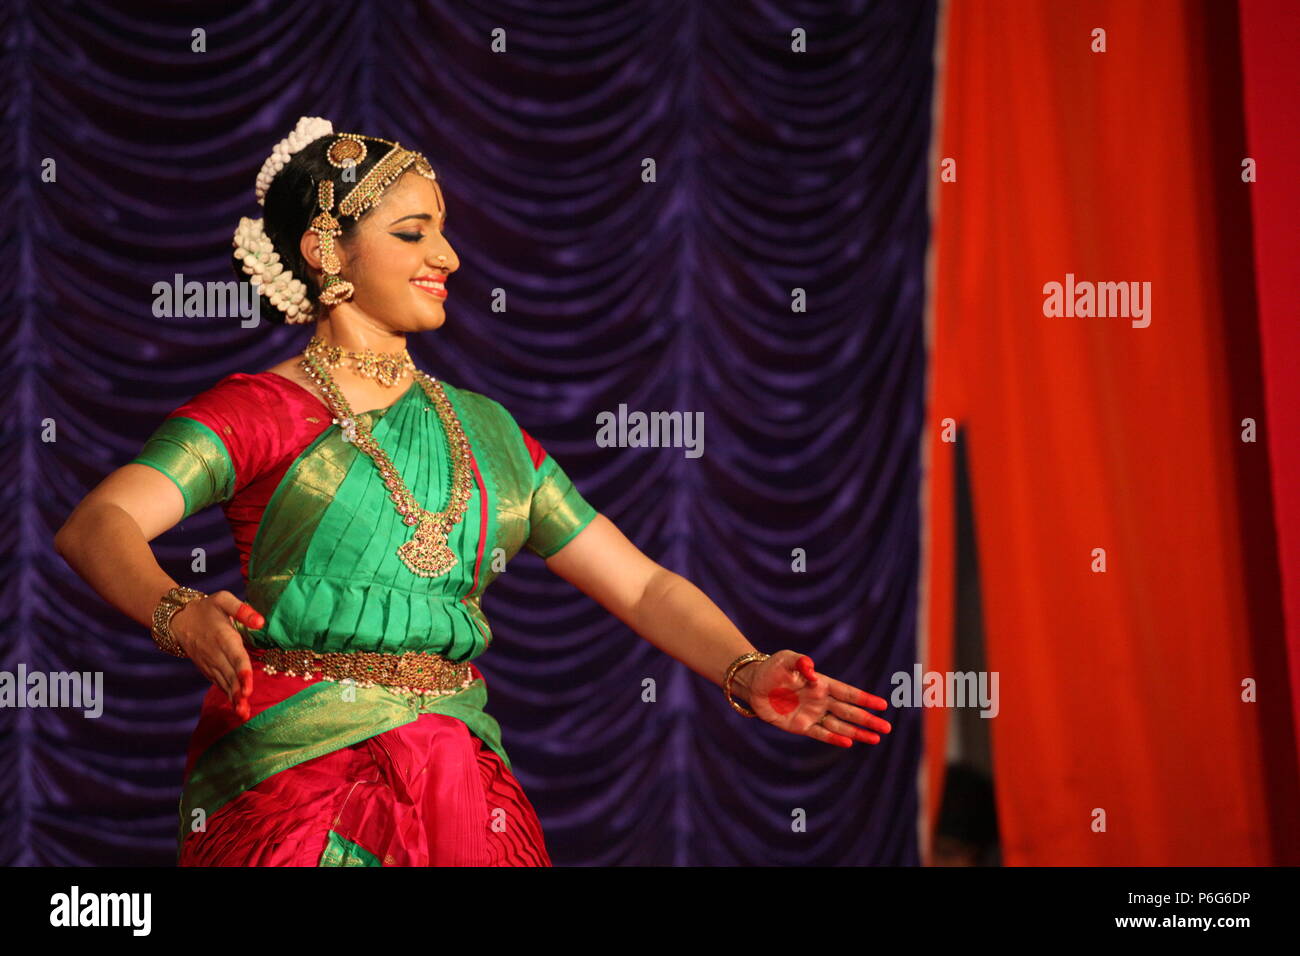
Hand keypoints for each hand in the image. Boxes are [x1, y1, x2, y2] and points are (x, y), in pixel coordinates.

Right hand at [170, 590, 263, 721]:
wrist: (178, 619)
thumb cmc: (206, 608)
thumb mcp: (223, 600)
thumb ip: (242, 609)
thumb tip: (261, 622)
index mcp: (223, 637)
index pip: (235, 657)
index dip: (242, 672)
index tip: (248, 687)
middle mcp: (216, 653)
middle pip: (230, 675)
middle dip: (238, 692)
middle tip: (245, 708)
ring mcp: (210, 663)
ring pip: (224, 682)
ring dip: (233, 698)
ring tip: (242, 713)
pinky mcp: (207, 669)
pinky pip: (219, 683)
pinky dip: (228, 695)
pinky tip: (237, 707)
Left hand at [741, 651, 891, 747]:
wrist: (753, 685)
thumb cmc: (772, 669)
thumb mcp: (785, 660)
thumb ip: (799, 663)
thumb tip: (811, 670)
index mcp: (822, 684)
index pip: (847, 693)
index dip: (864, 699)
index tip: (882, 705)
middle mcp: (821, 700)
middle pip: (849, 712)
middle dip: (867, 719)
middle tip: (886, 728)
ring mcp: (812, 714)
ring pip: (840, 725)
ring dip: (857, 732)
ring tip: (876, 738)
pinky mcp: (800, 726)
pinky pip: (821, 733)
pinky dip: (834, 738)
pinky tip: (848, 742)